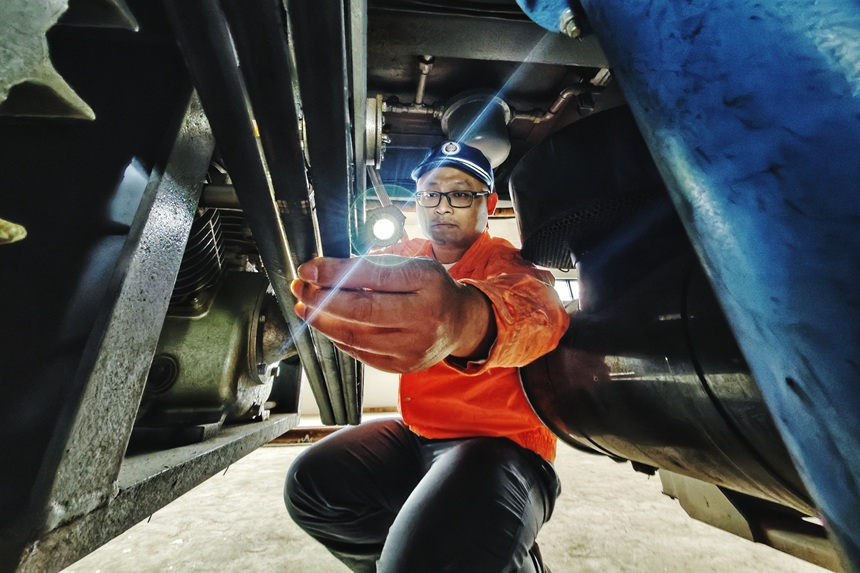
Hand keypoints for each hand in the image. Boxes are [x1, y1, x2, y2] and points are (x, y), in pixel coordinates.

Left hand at [290, 255, 495, 372]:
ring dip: (323, 321)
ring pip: (356, 337)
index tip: (308, 269)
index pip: (373, 277)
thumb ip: (375, 267)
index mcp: (426, 282)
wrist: (461, 323)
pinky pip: (359, 353)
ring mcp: (413, 347)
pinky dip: (338, 338)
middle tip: (300, 288)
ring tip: (305, 306)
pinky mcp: (402, 366)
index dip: (335, 274)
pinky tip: (326, 324)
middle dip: (322, 299)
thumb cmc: (432, 288)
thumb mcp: (412, 265)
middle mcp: (423, 317)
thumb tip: (327, 270)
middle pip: (362, 311)